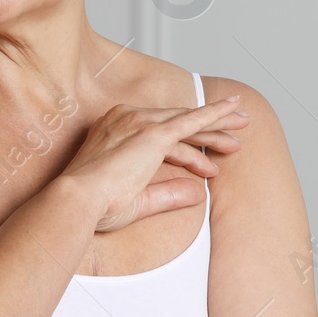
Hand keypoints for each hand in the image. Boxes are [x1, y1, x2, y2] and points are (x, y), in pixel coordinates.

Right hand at [58, 95, 248, 232]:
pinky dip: (215, 114)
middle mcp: (126, 118)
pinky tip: (234, 110)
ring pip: (189, 121)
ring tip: (242, 133)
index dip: (187, 142)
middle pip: (178, 121)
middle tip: (236, 128)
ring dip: (217, 127)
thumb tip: (199, 194)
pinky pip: (192, 120)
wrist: (76, 201)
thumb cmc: (95, 205)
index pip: (160, 132)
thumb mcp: (139, 199)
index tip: (205, 149)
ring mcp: (139, 123)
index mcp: (115, 129)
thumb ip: (169, 194)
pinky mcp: (153, 133)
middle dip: (208, 127)